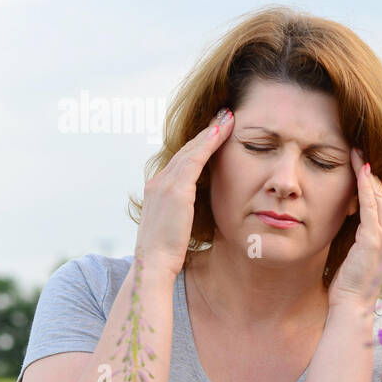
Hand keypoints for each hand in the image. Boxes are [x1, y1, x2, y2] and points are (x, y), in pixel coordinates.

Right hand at [134, 108, 233, 282]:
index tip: (215, 132)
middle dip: (206, 131)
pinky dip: (208, 143)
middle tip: (224, 115)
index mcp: (157, 190)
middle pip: (187, 150)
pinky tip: (222, 132)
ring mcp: (165, 184)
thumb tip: (197, 213)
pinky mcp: (176, 190)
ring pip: (191, 150)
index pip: (183, 161)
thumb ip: (184, 214)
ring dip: (211, 131)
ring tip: (227, 117)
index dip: (200, 145)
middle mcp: (158, 182)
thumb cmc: (168, 255)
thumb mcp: (175, 228)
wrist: (153, 266)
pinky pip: (195, 159)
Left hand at [328, 146, 381, 310]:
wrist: (353, 306)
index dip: (371, 182)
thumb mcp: (356, 257)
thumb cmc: (350, 286)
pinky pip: (370, 206)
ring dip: (366, 172)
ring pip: (377, 196)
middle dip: (370, 171)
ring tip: (357, 152)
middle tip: (359, 149)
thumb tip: (346, 220)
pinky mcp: (375, 239)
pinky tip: (359, 170)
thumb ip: (357, 238)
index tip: (360, 164)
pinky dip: (364, 186)